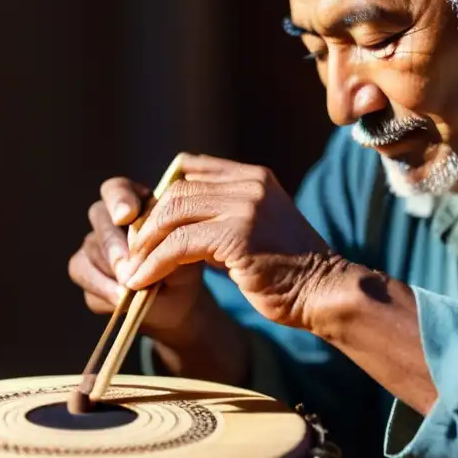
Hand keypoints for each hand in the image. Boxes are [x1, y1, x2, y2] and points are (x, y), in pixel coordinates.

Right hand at [68, 176, 205, 337]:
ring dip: (110, 269)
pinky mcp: (83, 268)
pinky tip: (121, 299)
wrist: (174, 302)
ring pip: (90, 247)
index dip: (119, 199)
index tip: (128, 215)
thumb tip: (139, 253)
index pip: (117, 188)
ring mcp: (94, 242)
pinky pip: (83, 272)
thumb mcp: (184, 253)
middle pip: (99, 215)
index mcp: (137, 204)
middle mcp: (110, 218)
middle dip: (114, 243)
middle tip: (128, 266)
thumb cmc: (182, 269)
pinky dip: (102, 288)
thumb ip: (166, 244)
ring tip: (130, 288)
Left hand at [116, 154, 340, 329]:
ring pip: (173, 215)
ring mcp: (245, 206)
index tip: (148, 224)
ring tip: (132, 269)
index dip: (162, 193)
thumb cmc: (292, 270)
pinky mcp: (237, 235)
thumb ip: (228, 214)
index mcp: (255, 177)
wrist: (325, 292)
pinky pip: (179, 244)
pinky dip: (154, 263)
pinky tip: (143, 281)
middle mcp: (250, 184)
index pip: (191, 166)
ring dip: (145, 245)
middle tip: (131, 251)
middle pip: (177, 190)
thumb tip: (180, 222)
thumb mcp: (260, 228)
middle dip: (148, 222)